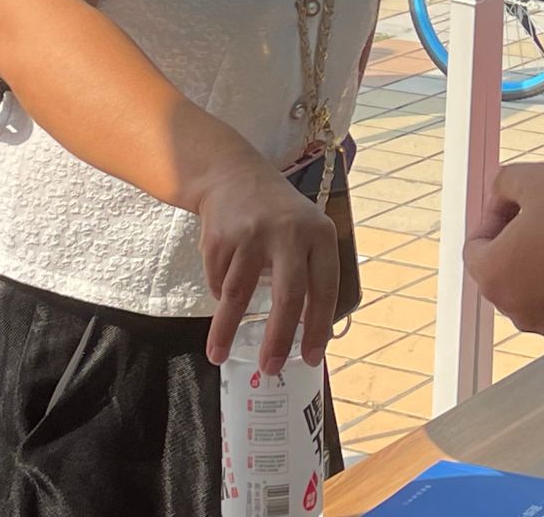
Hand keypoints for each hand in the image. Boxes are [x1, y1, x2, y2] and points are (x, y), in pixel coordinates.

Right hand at [196, 158, 339, 374]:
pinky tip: (221, 293)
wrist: (234, 175)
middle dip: (279, 337)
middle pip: (288, 294)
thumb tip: (310, 334)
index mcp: (320, 235)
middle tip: (271, 368)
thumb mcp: (308, 233)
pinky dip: (218, 296)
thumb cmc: (279, 218)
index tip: (312, 358)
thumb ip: (311, 273)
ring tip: (219, 356)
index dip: (319, 326)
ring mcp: (253, 233)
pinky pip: (218, 280)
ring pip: (239, 294)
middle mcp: (290, 232)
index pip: (325, 287)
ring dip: (226, 331)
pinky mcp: (221, 237)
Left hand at [464, 162, 543, 347]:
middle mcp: (514, 309)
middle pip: (508, 268)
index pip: (476, 244)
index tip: (521, 200)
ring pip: (541, 290)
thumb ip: (507, 183)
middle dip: (524, 242)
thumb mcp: (537, 179)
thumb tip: (502, 191)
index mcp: (492, 273)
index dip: (496, 215)